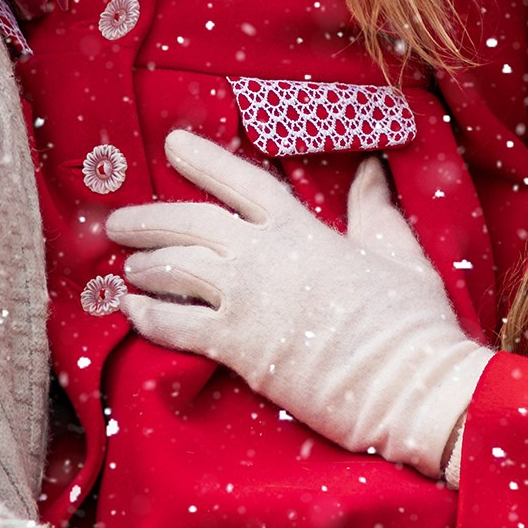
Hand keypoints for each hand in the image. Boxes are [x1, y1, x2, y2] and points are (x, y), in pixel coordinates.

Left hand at [106, 132, 493, 477]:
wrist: (410, 382)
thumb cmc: (410, 319)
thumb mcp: (397, 250)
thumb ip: (374, 209)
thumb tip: (370, 171)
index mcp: (301, 228)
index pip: (239, 181)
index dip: (202, 160)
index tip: (172, 144)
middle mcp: (264, 256)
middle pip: (190, 224)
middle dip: (148, 219)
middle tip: (117, 222)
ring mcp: (247, 301)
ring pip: (175, 269)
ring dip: (144, 265)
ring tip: (127, 266)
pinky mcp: (238, 348)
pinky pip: (176, 326)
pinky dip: (147, 316)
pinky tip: (131, 311)